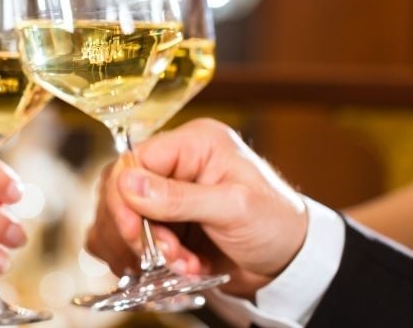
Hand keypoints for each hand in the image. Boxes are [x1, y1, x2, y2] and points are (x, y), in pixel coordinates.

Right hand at [86, 118, 307, 296]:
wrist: (292, 262)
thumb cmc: (278, 223)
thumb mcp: (234, 207)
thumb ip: (180, 197)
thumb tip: (128, 183)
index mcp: (194, 143)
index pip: (134, 160)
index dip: (125, 198)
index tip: (135, 233)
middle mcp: (175, 164)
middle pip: (120, 190)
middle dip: (138, 231)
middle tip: (164, 255)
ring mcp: (168, 196)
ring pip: (122, 220)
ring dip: (146, 251)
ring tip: (182, 264)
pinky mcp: (164, 224)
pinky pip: (133, 242)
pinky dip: (150, 261)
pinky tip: (180, 268)